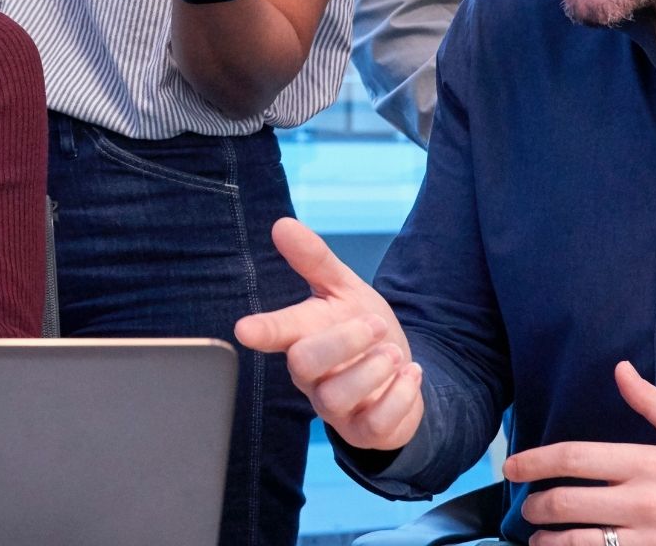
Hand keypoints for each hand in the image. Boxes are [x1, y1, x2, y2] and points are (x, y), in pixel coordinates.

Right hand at [233, 218, 423, 450]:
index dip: (263, 330)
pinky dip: (400, 396)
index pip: (277, 331)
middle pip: (304, 363)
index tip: (245, 329)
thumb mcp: (344, 290)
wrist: (400, 374)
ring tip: (394, 354)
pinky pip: (375, 424)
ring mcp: (336, 407)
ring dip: (372, 371)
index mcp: (302, 336)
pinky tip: (410, 374)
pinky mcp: (365, 431)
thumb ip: (314, 259)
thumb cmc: (362, 332)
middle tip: (376, 325)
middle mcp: (311, 375)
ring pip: (335, 397)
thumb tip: (282, 224)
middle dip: (343, 340)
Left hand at [506, 361, 655, 545]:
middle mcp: (644, 503)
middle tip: (525, 505)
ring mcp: (650, 541)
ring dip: (548, 542)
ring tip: (537, 538)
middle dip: (535, 505)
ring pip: (578, 543)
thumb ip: (652, 402)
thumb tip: (620, 368)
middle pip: (567, 502)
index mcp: (649, 464)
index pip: (575, 458)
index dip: (535, 461)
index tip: (512, 466)